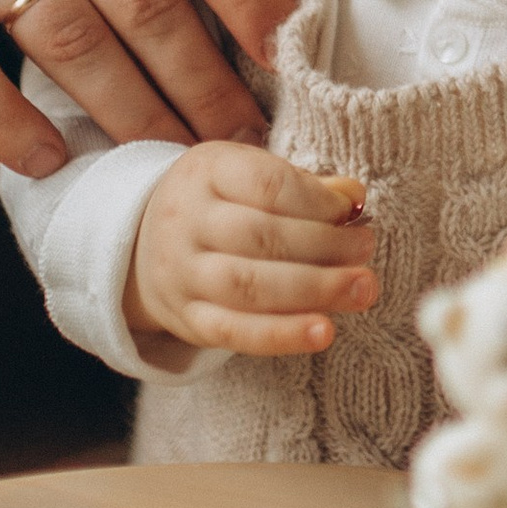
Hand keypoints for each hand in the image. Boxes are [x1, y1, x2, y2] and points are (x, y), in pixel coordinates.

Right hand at [125, 147, 373, 360]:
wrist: (140, 242)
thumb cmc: (219, 202)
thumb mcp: (249, 173)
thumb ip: (303, 185)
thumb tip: (354, 196)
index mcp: (206, 172)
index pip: (267, 185)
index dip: (318, 201)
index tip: (352, 211)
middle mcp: (187, 221)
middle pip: (261, 237)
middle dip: (325, 247)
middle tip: (365, 251)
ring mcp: (182, 273)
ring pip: (249, 286)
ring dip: (314, 290)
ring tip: (361, 289)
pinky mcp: (187, 319)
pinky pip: (234, 332)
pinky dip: (282, 335)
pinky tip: (324, 332)